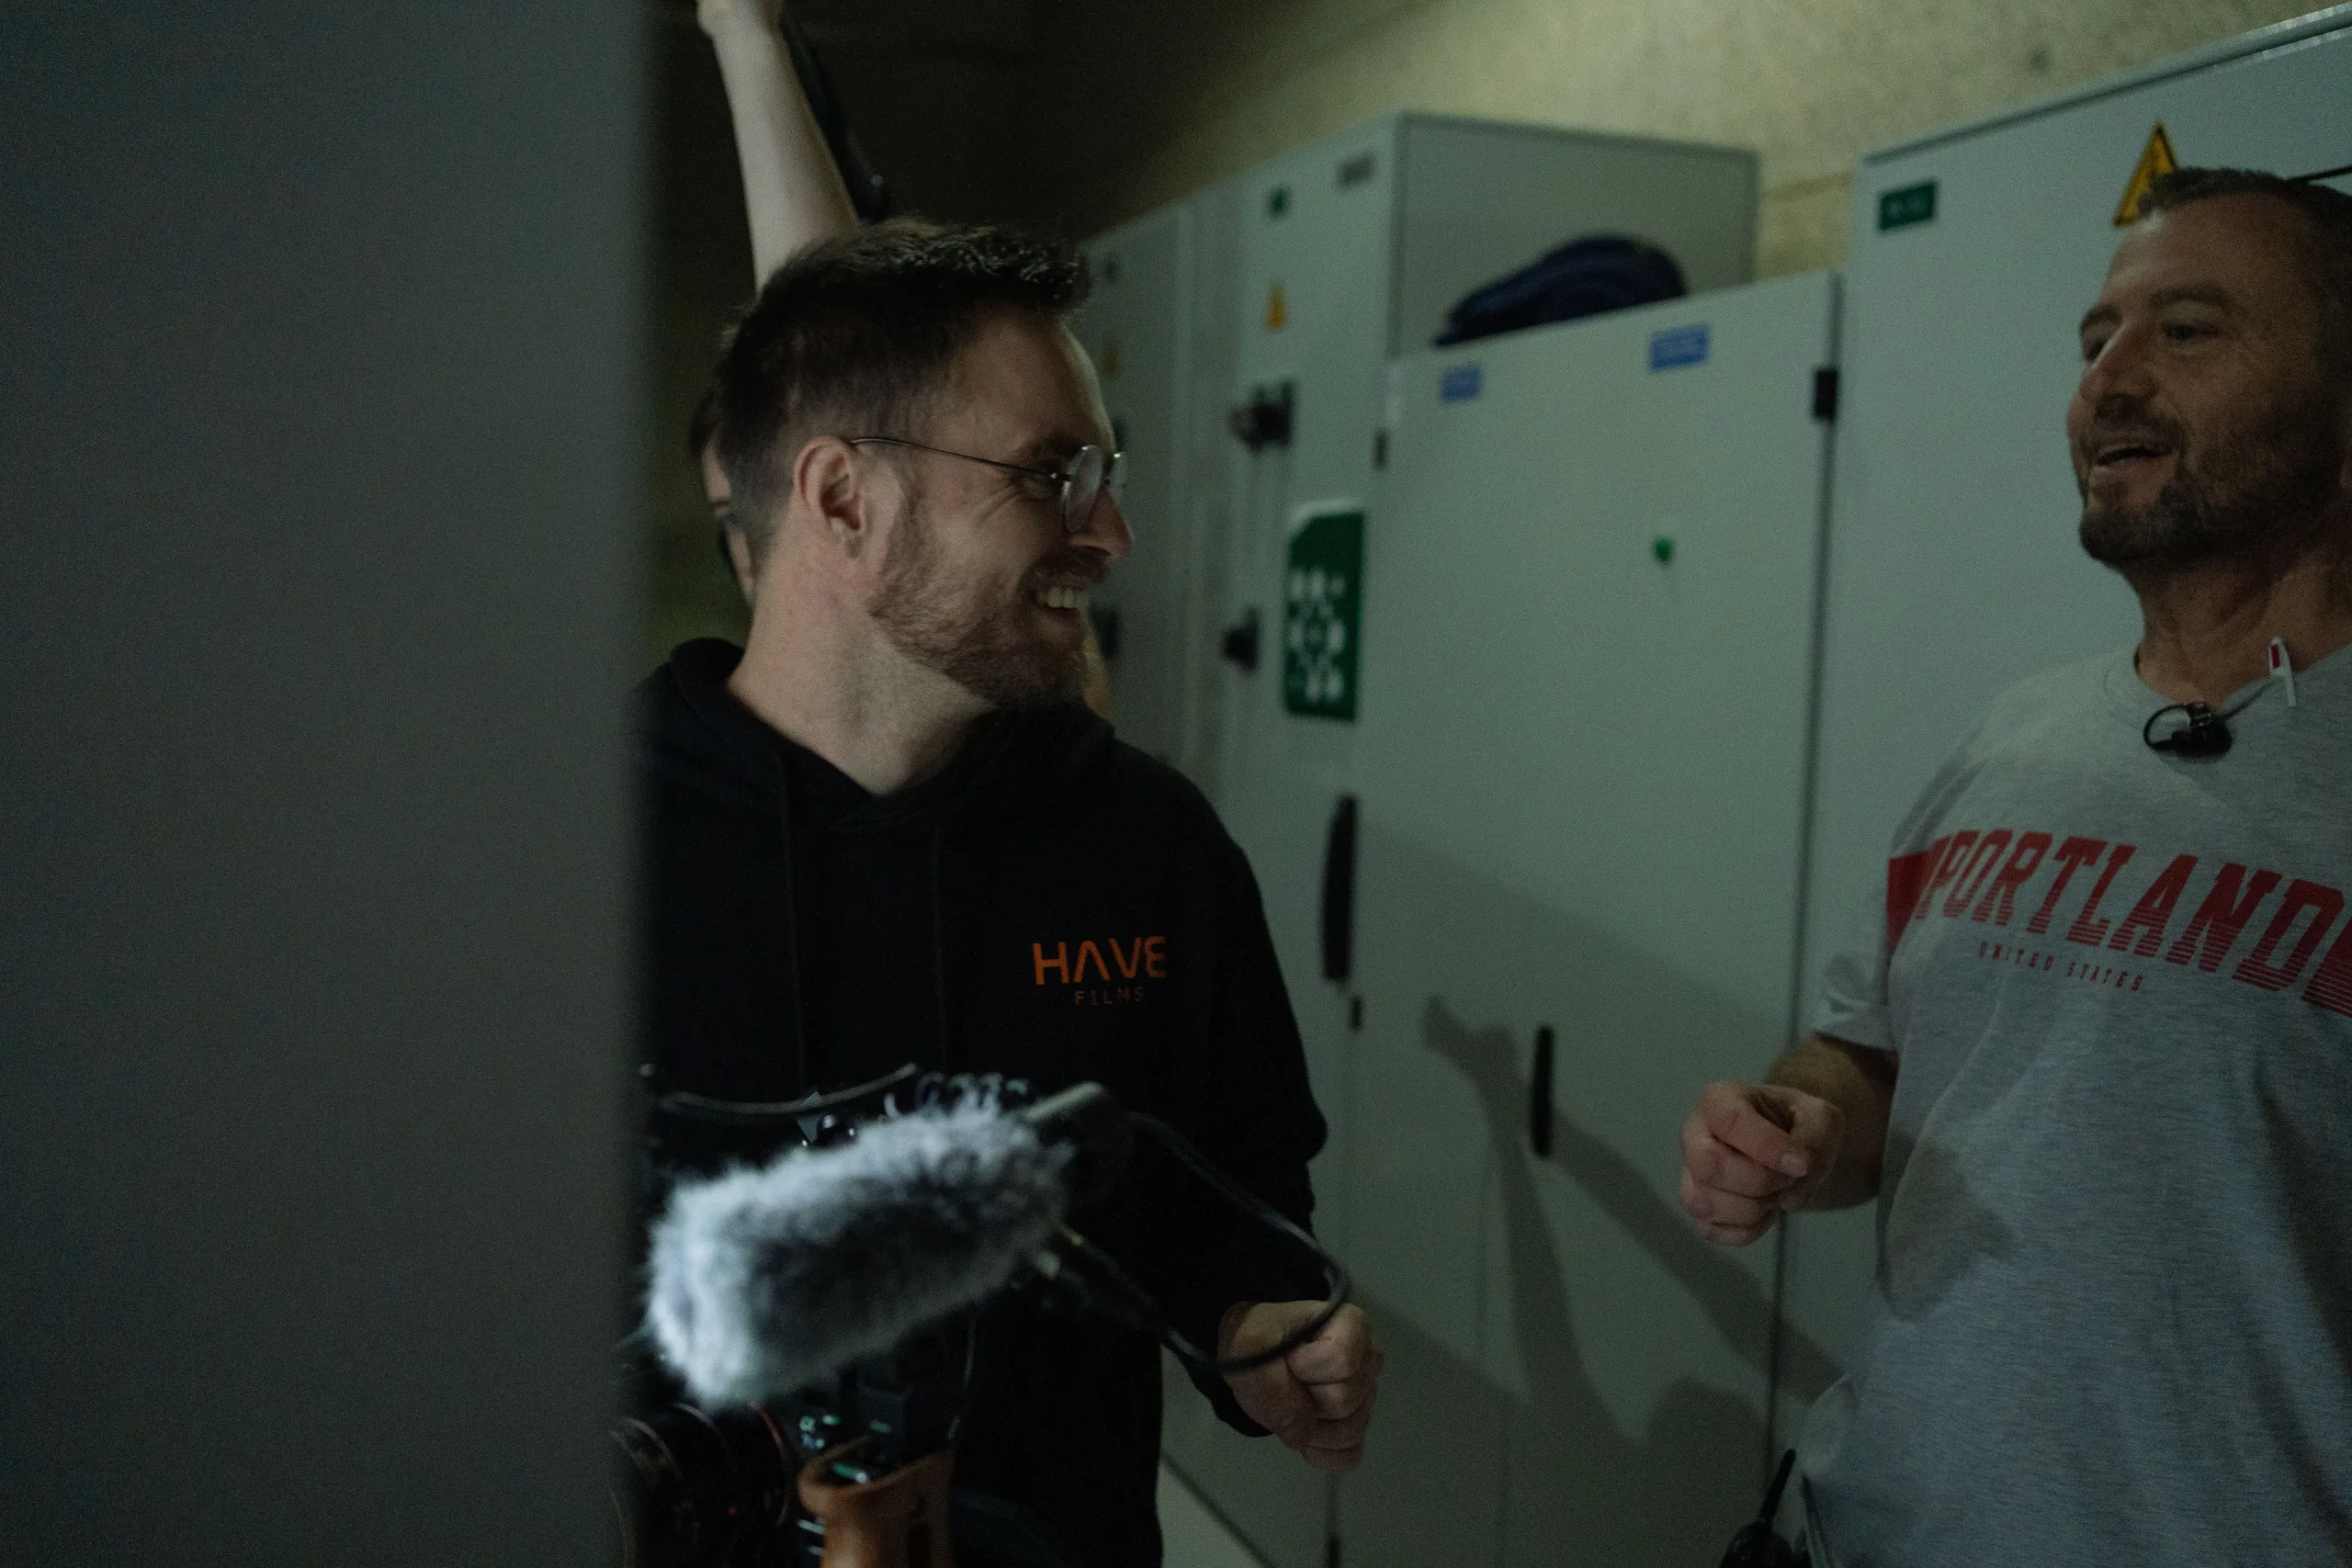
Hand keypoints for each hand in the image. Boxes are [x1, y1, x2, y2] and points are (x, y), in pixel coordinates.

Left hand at [1217, 1301, 1381, 1473]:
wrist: (1255, 1355)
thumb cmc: (1260, 1340)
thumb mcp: (1251, 1345)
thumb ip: (1272, 1385)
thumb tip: (1302, 1433)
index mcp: (1354, 1326)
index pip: (1343, 1360)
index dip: (1306, 1367)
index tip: (1288, 1358)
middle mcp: (1370, 1361)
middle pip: (1345, 1401)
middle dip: (1305, 1399)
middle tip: (1287, 1382)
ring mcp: (1367, 1398)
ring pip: (1350, 1431)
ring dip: (1310, 1429)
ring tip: (1292, 1405)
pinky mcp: (1357, 1427)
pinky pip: (1348, 1456)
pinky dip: (1319, 1452)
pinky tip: (1302, 1431)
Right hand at [1679, 1081, 1844, 1245]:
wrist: (1790, 1151)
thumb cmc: (1798, 1126)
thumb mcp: (1821, 1118)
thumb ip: (1814, 1137)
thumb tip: (1795, 1171)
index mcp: (1719, 1101)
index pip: (1729, 1121)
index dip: (1767, 1147)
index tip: (1800, 1163)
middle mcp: (1694, 1134)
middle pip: (1708, 1166)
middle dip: (1759, 1181)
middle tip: (1785, 1179)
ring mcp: (1690, 1173)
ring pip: (1704, 1203)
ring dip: (1752, 1209)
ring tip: (1774, 1196)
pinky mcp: (1698, 1208)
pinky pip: (1712, 1230)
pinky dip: (1746, 1230)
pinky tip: (1762, 1213)